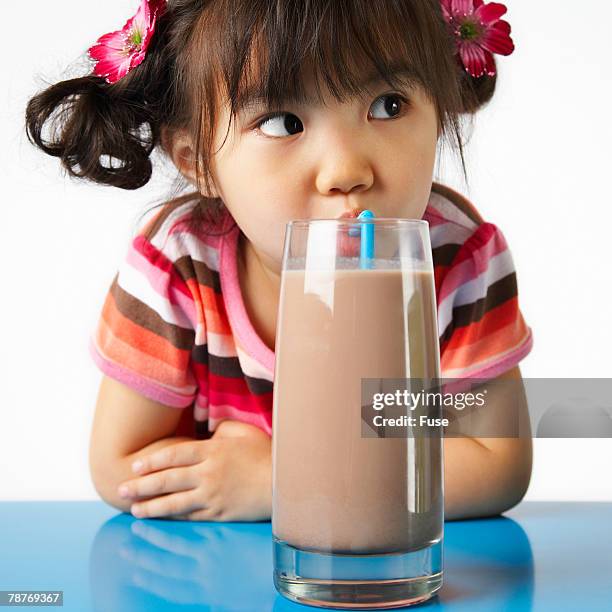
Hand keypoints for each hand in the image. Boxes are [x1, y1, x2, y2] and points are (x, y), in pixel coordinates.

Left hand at [117, 422, 271, 520]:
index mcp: (212, 451)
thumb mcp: (242, 431)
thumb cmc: (265, 452)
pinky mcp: (220, 513)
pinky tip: (163, 519)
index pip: (174, 455)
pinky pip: (192, 516)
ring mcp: (213, 496)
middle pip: (167, 480)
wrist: (284, 481)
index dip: (152, 461)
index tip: (134, 466)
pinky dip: (174, 518)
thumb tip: (207, 434)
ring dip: (152, 507)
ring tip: (135, 510)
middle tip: (122, 490)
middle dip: (142, 486)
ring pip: (175, 503)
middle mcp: (208, 474)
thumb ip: (220, 430)